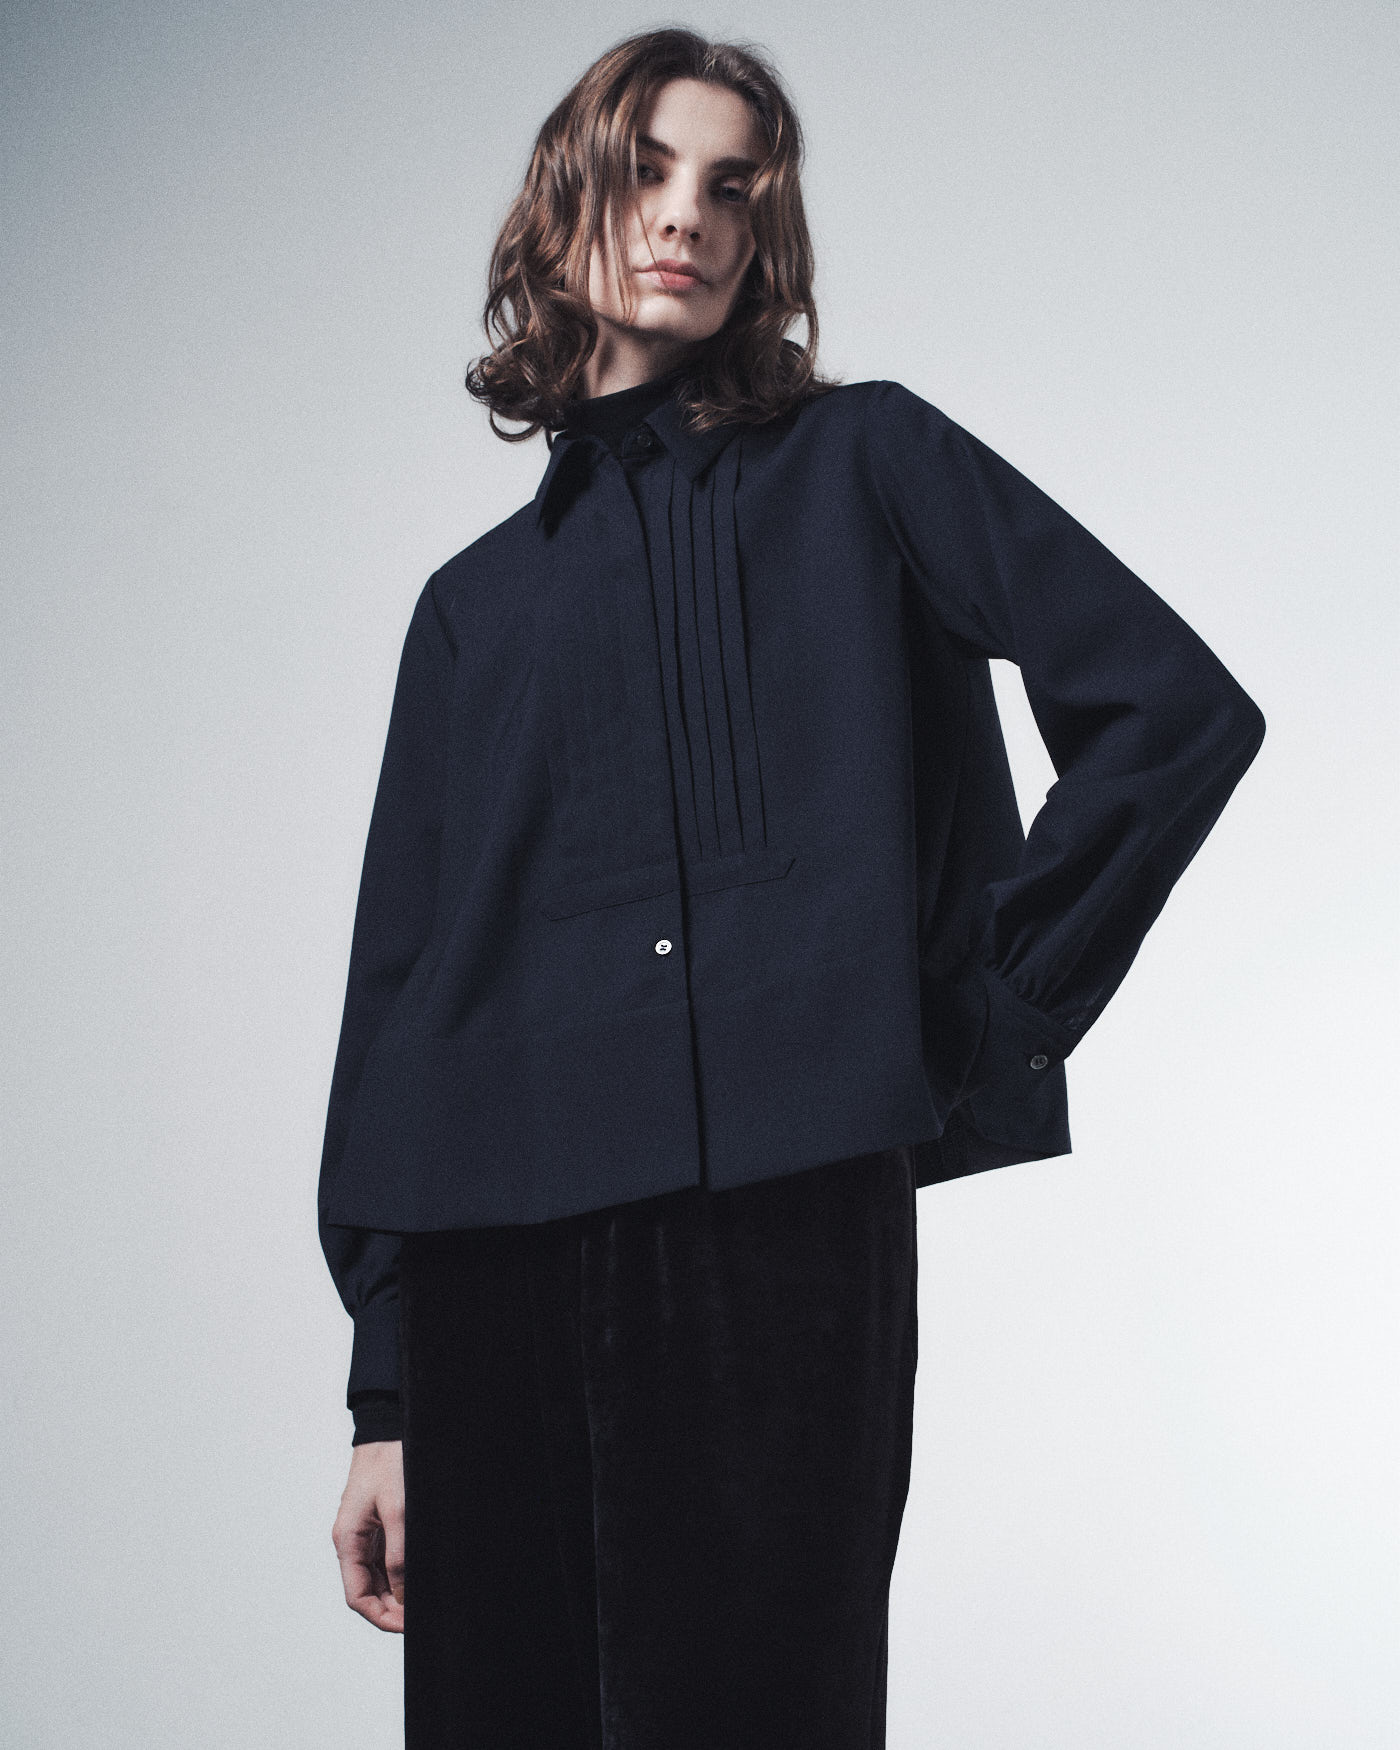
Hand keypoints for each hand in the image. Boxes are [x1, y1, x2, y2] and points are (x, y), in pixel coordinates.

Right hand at [332, 1439, 404, 1632]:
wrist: (387, 1430)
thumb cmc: (389, 1464)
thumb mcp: (397, 1511)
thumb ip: (399, 1555)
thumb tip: (403, 1595)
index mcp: (348, 1542)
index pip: (358, 1597)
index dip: (382, 1617)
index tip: (409, 1626)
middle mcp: (351, 1543)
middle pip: (367, 1592)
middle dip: (392, 1609)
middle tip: (422, 1617)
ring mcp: (363, 1536)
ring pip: (377, 1579)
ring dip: (396, 1594)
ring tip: (424, 1602)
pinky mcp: (376, 1527)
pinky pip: (384, 1562)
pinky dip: (399, 1575)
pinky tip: (418, 1580)